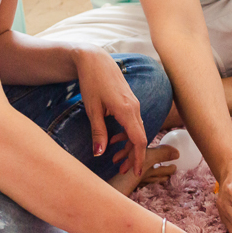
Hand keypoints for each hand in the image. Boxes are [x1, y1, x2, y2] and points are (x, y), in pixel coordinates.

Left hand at [72, 47, 147, 175]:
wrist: (95, 59)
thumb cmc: (92, 81)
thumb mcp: (92, 109)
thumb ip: (98, 132)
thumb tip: (99, 154)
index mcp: (126, 110)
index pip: (139, 139)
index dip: (138, 158)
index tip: (136, 173)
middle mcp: (134, 107)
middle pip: (139, 137)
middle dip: (132, 156)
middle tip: (121, 170)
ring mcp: (133, 104)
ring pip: (136, 130)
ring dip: (128, 146)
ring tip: (115, 158)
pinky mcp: (129, 102)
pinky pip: (133, 122)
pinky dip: (126, 134)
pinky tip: (113, 140)